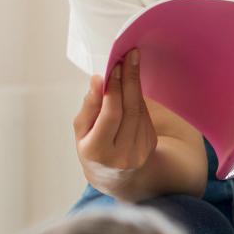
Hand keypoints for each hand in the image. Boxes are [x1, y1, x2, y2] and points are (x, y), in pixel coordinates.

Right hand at [73, 49, 157, 194]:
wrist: (115, 176)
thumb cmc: (92, 148)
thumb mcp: (82, 131)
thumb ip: (89, 106)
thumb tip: (97, 80)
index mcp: (97, 151)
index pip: (110, 115)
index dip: (113, 89)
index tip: (115, 65)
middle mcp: (121, 155)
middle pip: (129, 110)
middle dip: (129, 80)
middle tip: (129, 56)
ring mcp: (139, 152)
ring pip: (140, 111)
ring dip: (136, 85)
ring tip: (131, 63)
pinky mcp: (150, 146)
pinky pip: (145, 116)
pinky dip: (138, 98)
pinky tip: (132, 85)